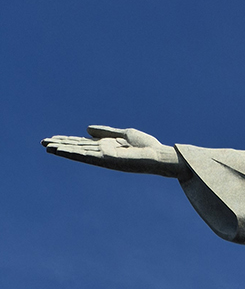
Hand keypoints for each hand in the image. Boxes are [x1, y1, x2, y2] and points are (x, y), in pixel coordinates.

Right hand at [41, 125, 186, 177]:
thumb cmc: (147, 146)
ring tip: (46, 147)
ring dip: (62, 150)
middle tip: (42, 143)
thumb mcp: (124, 134)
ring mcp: (104, 157)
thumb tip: (86, 129)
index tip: (52, 139)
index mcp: (106, 146)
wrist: (159, 156)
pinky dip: (73, 152)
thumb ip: (106, 132)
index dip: (67, 140)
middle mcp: (103, 153)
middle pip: (77, 148)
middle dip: (60, 145)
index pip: (82, 143)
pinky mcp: (107, 159)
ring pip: (79, 152)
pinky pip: (87, 156)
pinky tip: (61, 150)